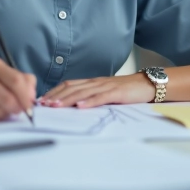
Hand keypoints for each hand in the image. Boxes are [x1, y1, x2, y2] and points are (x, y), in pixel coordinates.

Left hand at [39, 73, 154, 108]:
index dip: (54, 91)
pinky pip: (100, 97)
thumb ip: (91, 97)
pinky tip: (80, 107)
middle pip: (71, 87)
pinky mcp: (116, 92)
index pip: (68, 84)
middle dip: (56, 96)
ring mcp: (105, 86)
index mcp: (92, 82)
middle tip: (43, 104)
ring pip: (82, 91)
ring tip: (56, 106)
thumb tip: (74, 107)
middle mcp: (96, 82)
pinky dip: (89, 102)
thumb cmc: (126, 90)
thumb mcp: (105, 93)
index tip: (42, 100)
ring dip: (67, 99)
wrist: (146, 84)